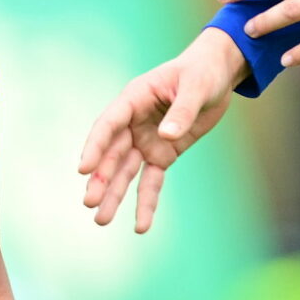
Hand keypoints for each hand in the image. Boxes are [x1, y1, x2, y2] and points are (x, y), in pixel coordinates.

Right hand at [77, 27, 247, 232]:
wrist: (216, 76)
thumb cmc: (202, 73)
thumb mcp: (196, 87)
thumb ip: (182, 111)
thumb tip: (166, 137)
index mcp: (134, 98)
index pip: (109, 124)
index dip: (95, 146)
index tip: (83, 168)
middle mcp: (133, 123)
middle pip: (112, 154)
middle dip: (101, 179)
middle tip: (89, 203)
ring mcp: (146, 141)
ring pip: (126, 172)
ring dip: (114, 195)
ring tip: (101, 220)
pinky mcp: (162, 155)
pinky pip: (152, 181)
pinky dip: (147, 202)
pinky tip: (141, 226)